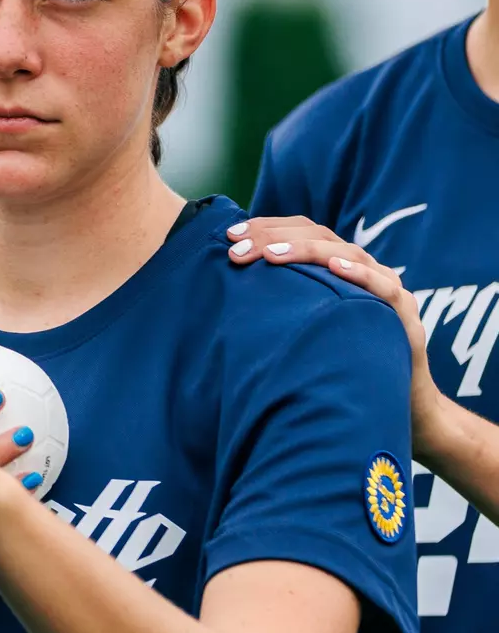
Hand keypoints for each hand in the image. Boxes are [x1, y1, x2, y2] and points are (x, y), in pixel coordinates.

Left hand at [225, 216, 443, 460]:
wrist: (399, 404)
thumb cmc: (344, 362)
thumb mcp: (306, 328)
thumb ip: (281, 306)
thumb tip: (227, 299)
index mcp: (338, 267)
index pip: (302, 233)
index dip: (267, 229)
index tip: (229, 236)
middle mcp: (362, 269)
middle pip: (318, 237)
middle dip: (274, 238)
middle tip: (237, 247)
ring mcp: (385, 288)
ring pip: (347, 254)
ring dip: (307, 252)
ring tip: (272, 254)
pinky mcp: (404, 315)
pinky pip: (384, 288)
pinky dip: (361, 274)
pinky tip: (336, 267)